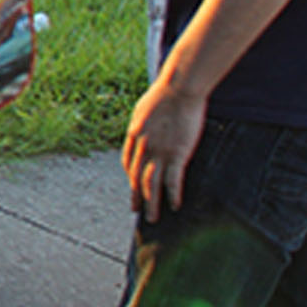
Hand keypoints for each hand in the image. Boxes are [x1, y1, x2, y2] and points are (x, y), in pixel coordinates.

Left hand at [122, 78, 205, 221]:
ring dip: (151, 203)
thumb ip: (143, 121)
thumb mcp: (144, 107)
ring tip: (153, 218)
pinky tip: (175, 206)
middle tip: (136, 210)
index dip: (130, 177)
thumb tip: (143, 124)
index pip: (128, 162)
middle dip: (136, 196)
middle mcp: (143, 147)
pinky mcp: (177, 154)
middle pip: (137, 177)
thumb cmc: (164, 93)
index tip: (133, 186)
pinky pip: (173, 181)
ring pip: (151, 184)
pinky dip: (172, 195)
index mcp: (134, 135)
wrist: (178, 88)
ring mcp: (159, 152)